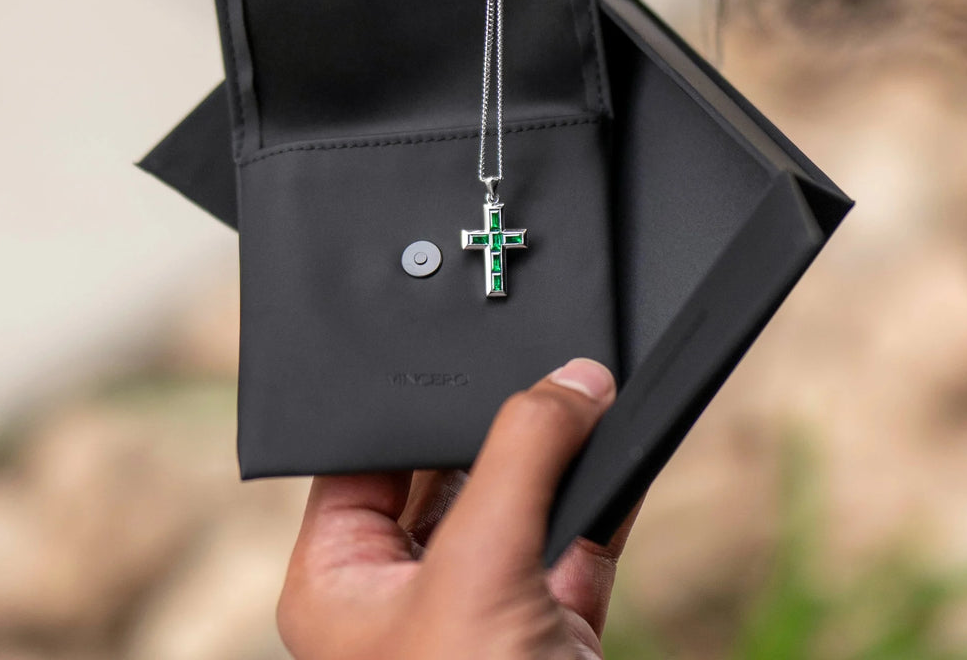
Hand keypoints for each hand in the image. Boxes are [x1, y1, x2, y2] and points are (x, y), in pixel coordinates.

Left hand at [277, 357, 636, 659]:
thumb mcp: (476, 571)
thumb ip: (522, 457)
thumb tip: (573, 380)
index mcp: (341, 578)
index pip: (369, 455)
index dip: (415, 399)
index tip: (467, 342)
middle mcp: (408, 589)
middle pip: (454, 466)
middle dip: (503, 419)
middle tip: (547, 363)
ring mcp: (485, 606)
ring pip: (523, 495)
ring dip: (562, 451)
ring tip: (592, 392)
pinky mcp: (553, 624)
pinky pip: (579, 533)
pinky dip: (605, 491)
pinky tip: (625, 443)